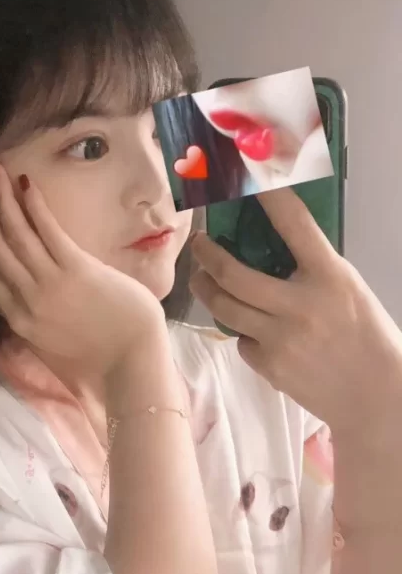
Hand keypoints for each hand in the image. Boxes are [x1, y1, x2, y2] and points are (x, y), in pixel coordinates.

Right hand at [0, 163, 166, 381]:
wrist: (131, 367)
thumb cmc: (98, 359)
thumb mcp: (52, 346)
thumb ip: (33, 320)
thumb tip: (24, 297)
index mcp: (18, 320)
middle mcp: (26, 300)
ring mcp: (49, 284)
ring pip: (14, 234)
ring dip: (0, 199)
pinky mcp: (76, 270)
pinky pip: (47, 231)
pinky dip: (33, 205)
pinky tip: (25, 183)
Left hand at [189, 188, 401, 435]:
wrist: (374, 395)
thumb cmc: (364, 334)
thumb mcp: (348, 289)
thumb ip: (313, 268)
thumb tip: (272, 243)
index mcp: (330, 276)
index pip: (295, 225)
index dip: (268, 197)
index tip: (246, 178)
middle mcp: (300, 305)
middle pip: (234, 273)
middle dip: (207, 255)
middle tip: (199, 244)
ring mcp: (281, 338)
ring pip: (225, 307)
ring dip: (206, 289)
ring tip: (203, 279)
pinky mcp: (269, 366)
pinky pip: (241, 340)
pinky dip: (243, 332)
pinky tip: (251, 328)